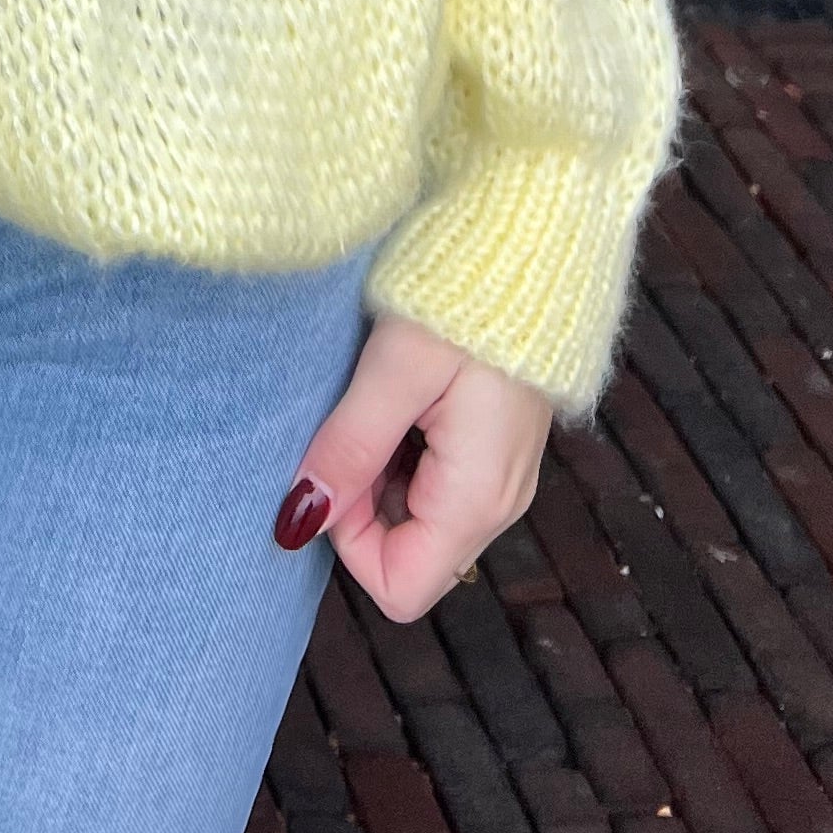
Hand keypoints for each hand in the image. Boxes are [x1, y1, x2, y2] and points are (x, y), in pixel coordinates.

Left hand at [272, 314, 549, 621]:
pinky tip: (405, 390)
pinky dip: (403, 452)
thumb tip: (298, 519)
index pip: (399, 588)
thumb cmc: (464, 298)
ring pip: (417, 519)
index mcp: (478, 500)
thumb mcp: (395, 368)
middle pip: (407, 555)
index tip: (339, 464)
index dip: (349, 538)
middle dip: (362, 503)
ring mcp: (501, 479)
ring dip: (380, 473)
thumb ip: (349, 448)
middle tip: (357, 420)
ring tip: (383, 397)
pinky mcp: (495, 450)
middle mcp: (498, 505)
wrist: (533, 245)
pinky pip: (436, 483)